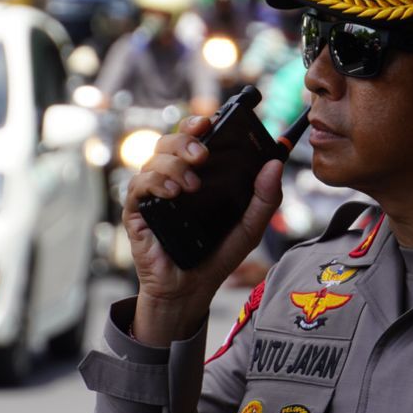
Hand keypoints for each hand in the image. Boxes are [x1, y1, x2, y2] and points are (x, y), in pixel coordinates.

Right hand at [122, 114, 282, 344]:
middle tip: (203, 155)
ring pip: (154, 159)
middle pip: (169, 141)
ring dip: (173, 165)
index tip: (209, 122)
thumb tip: (275, 163)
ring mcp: (153, 194)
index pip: (192, 138)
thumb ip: (265, 198)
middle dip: (184, 140)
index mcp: (197, 175)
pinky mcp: (137, 211)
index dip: (197, 124)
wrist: (191, 289)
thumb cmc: (216, 256)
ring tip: (191, 186)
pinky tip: (172, 192)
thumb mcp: (250, 227)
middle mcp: (172, 178)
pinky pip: (138, 184)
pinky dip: (155, 182)